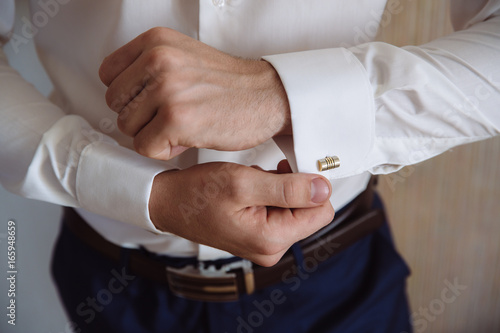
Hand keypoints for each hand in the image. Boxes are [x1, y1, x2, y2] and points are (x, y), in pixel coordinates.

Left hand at [99, 27, 290, 159]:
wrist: (266, 96)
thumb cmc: (228, 84)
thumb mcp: (183, 56)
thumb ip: (148, 68)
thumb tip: (121, 100)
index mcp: (156, 41)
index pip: (109, 75)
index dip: (130, 95)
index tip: (152, 102)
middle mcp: (157, 59)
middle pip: (115, 103)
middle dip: (141, 117)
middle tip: (171, 117)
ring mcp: (166, 89)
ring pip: (127, 127)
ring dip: (153, 134)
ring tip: (183, 126)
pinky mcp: (176, 119)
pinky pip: (145, 147)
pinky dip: (165, 150)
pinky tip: (187, 139)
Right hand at [149, 162, 333, 266]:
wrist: (168, 203)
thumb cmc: (198, 192)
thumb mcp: (243, 183)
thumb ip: (288, 188)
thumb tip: (325, 189)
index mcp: (272, 239)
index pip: (322, 211)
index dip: (311, 186)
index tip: (288, 169)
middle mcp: (272, 249)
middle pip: (309, 210)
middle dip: (290, 187)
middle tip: (260, 177)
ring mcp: (265, 244)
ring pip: (294, 208)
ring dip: (278, 189)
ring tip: (250, 184)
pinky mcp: (258, 236)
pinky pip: (279, 211)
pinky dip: (269, 194)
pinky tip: (249, 189)